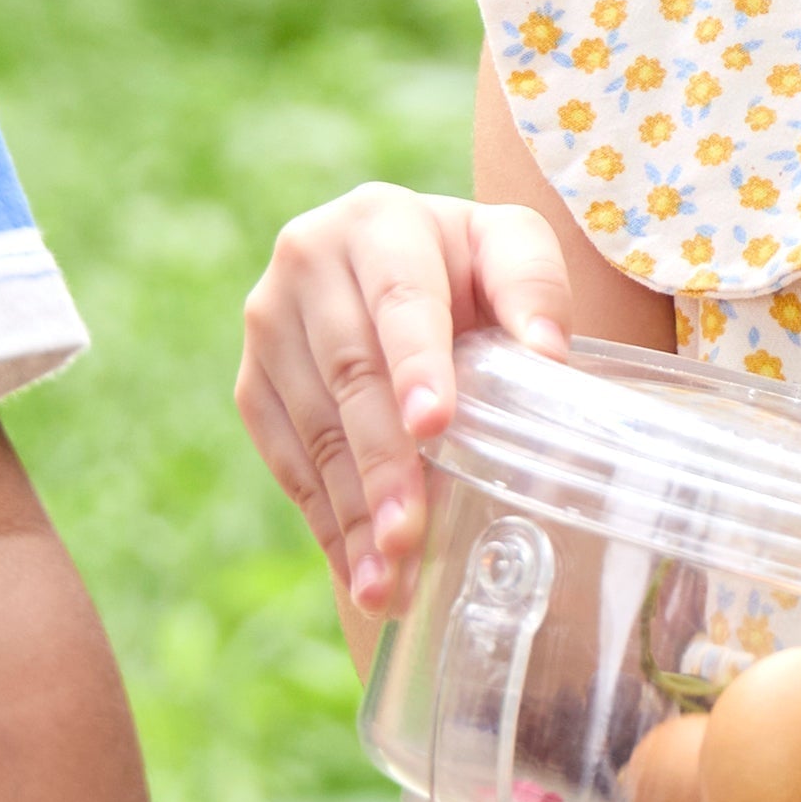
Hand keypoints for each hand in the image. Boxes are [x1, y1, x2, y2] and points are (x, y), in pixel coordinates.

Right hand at [236, 184, 572, 616]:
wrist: (404, 263)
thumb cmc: (472, 261)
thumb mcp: (512, 245)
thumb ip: (532, 287)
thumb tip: (548, 356)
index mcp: (378, 221)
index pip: (400, 298)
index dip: (416, 363)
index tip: (434, 424)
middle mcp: (307, 264)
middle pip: (351, 375)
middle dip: (382, 462)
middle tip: (409, 534)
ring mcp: (268, 326)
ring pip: (314, 428)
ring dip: (351, 510)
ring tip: (387, 580)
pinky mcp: (252, 381)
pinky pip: (287, 459)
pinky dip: (326, 521)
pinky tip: (358, 571)